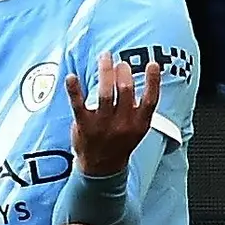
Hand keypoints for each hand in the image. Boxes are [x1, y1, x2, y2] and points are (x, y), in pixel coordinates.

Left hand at [65, 51, 161, 176]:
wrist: (102, 168)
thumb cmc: (119, 142)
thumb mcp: (137, 129)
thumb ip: (140, 109)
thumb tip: (144, 80)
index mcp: (139, 124)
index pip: (150, 100)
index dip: (153, 81)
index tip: (152, 64)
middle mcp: (122, 123)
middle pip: (126, 91)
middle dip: (123, 72)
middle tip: (120, 62)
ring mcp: (102, 124)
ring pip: (105, 93)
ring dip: (105, 72)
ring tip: (105, 57)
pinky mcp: (84, 124)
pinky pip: (78, 104)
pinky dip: (74, 89)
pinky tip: (71, 77)